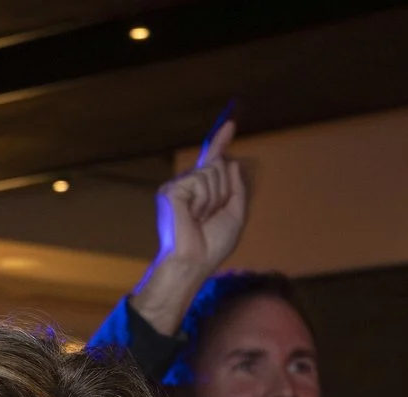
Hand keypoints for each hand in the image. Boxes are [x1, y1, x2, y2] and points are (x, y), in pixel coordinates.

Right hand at [131, 119, 248, 337]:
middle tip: (210, 216)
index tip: (231, 124)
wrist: (194, 261)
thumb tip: (231, 161)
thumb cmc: (213, 245)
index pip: (214, 161)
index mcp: (203, 191)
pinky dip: (203, 200)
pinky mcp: (171, 191)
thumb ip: (236, 188)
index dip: (221, 142)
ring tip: (200, 219)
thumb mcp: (235, 214)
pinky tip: (192, 216)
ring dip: (214, 198)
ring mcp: (178, 187)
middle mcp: (189, 185)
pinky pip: (200, 181)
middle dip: (224, 191)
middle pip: (219, 166)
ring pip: (212, 172)